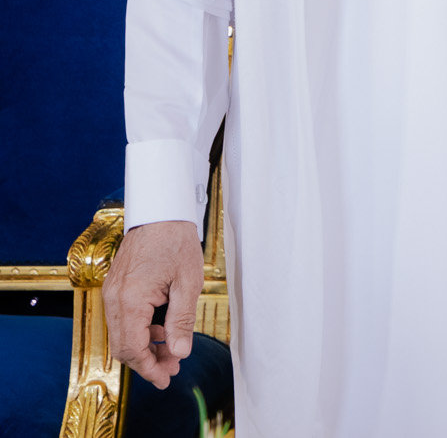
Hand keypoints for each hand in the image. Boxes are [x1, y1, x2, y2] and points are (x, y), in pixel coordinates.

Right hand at [103, 220, 202, 389]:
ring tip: (172, 350)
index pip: (132, 348)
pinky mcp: (116, 287)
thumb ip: (182, 320)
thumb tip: (178, 352)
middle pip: (123, 346)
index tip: (165, 379)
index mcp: (131, 300)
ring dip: (145, 346)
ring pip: (122, 334)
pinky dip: (140, 330)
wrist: (160, 213)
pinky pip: (123, 319)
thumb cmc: (176, 241)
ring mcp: (112, 293)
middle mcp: (114, 299)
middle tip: (172, 369)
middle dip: (147, 361)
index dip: (149, 368)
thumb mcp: (188, 282)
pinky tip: (162, 330)